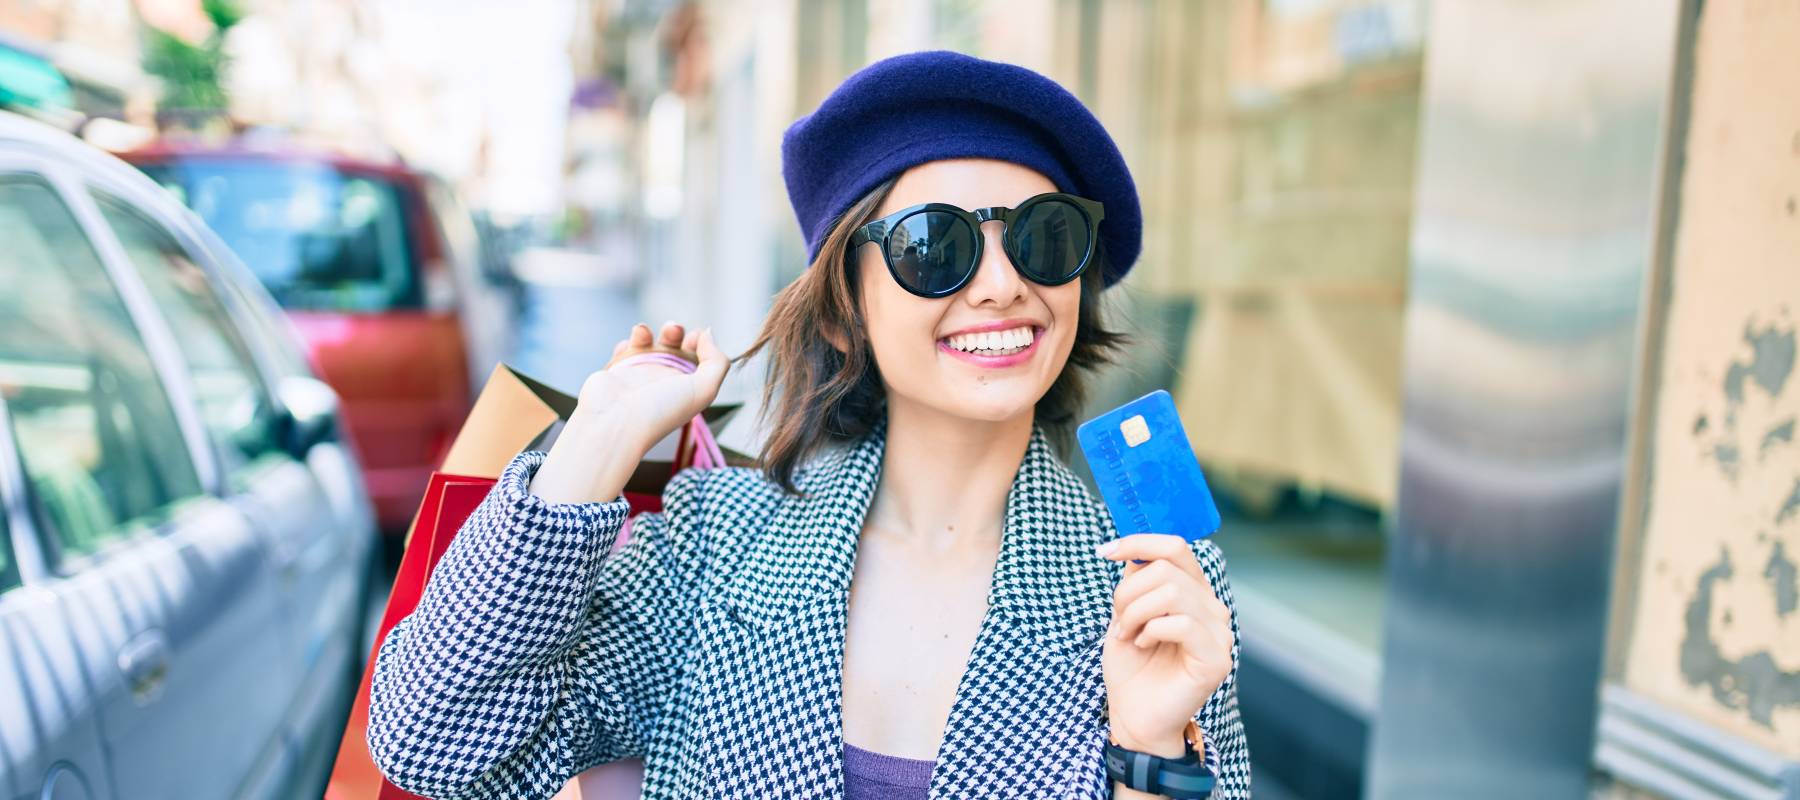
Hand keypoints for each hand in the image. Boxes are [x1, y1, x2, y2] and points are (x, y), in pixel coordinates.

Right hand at [579, 321, 728, 441]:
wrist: (615, 422)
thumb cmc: (661, 410)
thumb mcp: (704, 389)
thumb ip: (716, 361)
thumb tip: (707, 335)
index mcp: (686, 387)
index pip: (698, 359)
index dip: (700, 343)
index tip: (695, 336)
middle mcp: (663, 381)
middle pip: (672, 347)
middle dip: (674, 332)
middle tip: (673, 330)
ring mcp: (640, 375)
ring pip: (647, 345)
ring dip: (647, 332)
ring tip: (643, 332)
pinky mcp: (618, 371)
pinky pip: (624, 350)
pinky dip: (627, 342)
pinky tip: (626, 346)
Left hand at [1098, 534, 1233, 756]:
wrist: (1134, 716)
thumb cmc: (1131, 668)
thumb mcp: (1126, 613)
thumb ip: (1136, 580)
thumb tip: (1133, 549)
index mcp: (1193, 592)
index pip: (1176, 547)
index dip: (1139, 542)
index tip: (1105, 551)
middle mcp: (1212, 607)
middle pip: (1166, 569)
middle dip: (1128, 593)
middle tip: (1118, 622)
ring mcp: (1220, 632)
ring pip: (1172, 592)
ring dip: (1136, 612)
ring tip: (1127, 635)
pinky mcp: (1217, 658)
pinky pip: (1181, 623)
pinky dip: (1151, 630)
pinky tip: (1143, 645)